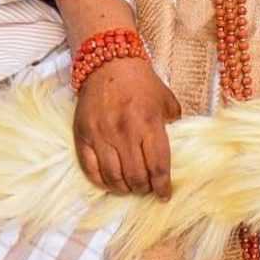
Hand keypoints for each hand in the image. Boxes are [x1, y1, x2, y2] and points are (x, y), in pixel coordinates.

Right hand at [73, 58, 180, 199]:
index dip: (162, 186)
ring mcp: (102, 135)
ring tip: (131, 188)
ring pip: (113, 177)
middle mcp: (125, 132)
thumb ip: (172, 122)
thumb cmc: (141, 81)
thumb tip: (176, 144)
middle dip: (144, 189)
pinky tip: (110, 183)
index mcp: (149, 123)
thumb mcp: (166, 98)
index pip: (157, 166)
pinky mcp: (83, 136)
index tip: (165, 195)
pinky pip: (91, 169)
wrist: (108, 63)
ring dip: (124, 189)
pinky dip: (102, 182)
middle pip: (135, 176)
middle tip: (147, 190)